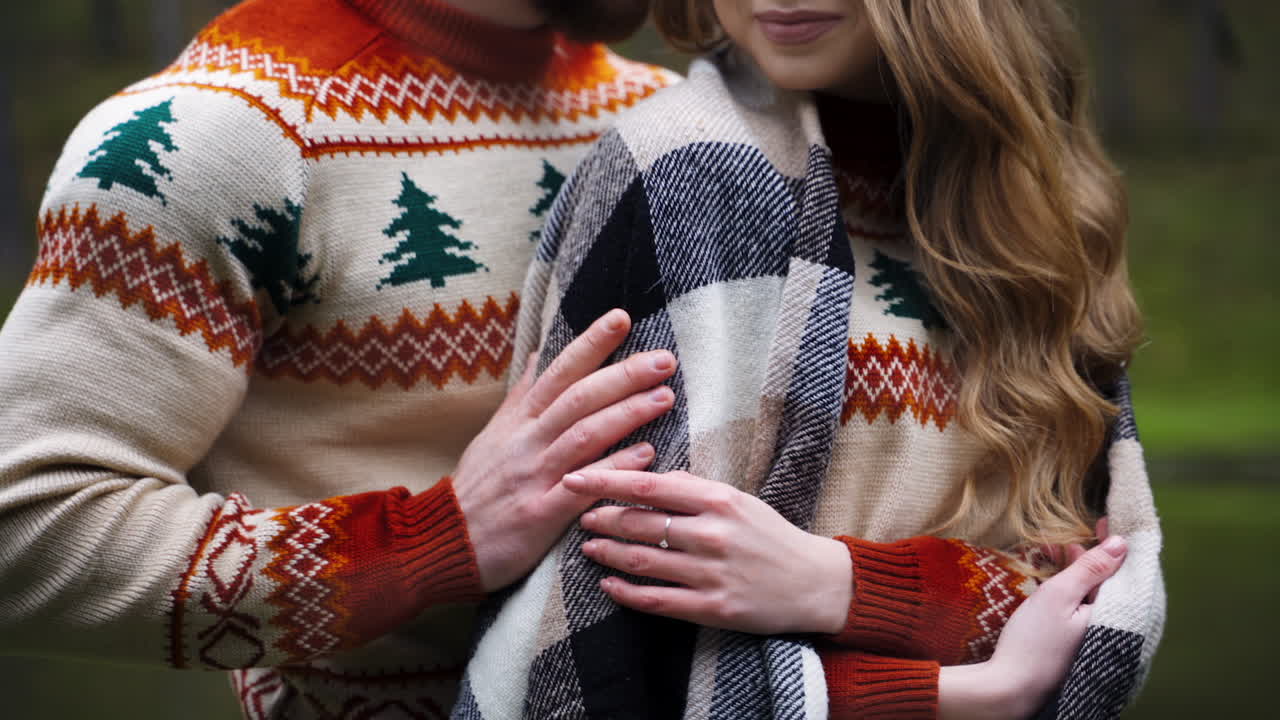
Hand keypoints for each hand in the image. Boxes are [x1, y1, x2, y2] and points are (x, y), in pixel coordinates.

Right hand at [453, 309, 677, 591]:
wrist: (442, 543)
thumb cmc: (476, 488)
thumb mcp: (492, 435)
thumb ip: (520, 397)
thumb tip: (535, 356)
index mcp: (519, 421)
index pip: (559, 372)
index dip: (590, 344)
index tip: (621, 317)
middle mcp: (527, 442)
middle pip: (579, 399)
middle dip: (623, 375)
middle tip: (664, 359)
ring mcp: (533, 477)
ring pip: (584, 436)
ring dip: (626, 414)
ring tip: (664, 397)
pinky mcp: (539, 515)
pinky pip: (581, 487)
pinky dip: (613, 468)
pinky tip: (646, 455)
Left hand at [561, 469, 852, 635]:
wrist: (813, 583)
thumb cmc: (771, 535)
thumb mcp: (739, 499)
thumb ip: (694, 488)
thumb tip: (651, 474)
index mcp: (719, 500)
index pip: (649, 486)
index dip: (606, 481)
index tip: (574, 477)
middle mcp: (713, 534)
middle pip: (640, 524)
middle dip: (602, 519)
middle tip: (579, 516)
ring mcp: (712, 573)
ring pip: (643, 561)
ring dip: (608, 553)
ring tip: (589, 546)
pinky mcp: (713, 608)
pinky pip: (657, 601)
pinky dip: (626, 592)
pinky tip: (608, 584)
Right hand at [938, 534, 1127, 719]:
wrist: (1012, 685)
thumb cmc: (1034, 641)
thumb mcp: (1059, 595)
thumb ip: (1090, 569)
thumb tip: (1120, 544)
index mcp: (1113, 614)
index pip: (1122, 570)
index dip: (1114, 543)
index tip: (1106, 519)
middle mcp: (1111, 627)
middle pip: (1110, 582)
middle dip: (1094, 555)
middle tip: (1074, 535)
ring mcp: (1094, 636)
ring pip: (1095, 594)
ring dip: (1080, 571)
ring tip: (1060, 553)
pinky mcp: (1079, 643)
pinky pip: (1085, 608)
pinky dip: (1075, 590)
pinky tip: (1059, 580)